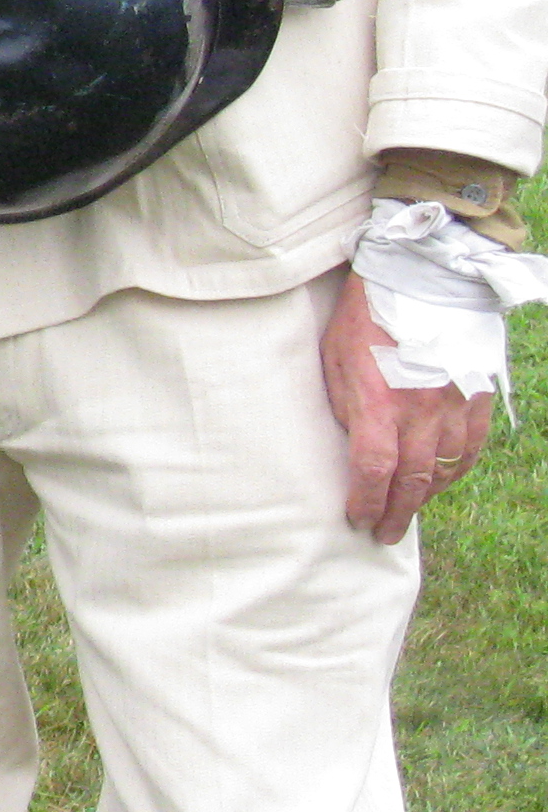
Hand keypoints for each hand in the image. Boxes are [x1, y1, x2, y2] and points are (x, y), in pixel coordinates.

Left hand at [322, 265, 493, 543]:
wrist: (422, 279)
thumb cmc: (366, 316)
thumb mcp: (335, 359)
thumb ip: (345, 406)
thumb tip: (354, 445)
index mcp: (380, 402)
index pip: (374, 469)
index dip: (365, 500)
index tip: (356, 519)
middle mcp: (422, 411)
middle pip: (413, 479)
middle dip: (396, 511)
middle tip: (383, 533)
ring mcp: (454, 405)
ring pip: (446, 469)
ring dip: (426, 495)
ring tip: (407, 509)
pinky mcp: (476, 396)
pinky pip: (470, 448)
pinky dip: (455, 472)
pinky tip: (441, 481)